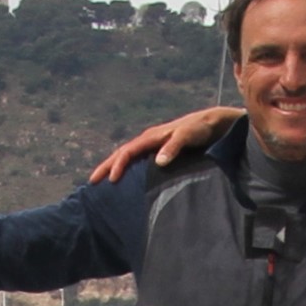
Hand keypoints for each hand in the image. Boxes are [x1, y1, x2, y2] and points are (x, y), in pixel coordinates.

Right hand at [87, 104, 242, 182]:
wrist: (213, 123)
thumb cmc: (201, 129)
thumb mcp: (189, 136)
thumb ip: (174, 147)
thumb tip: (159, 161)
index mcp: (152, 137)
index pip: (128, 152)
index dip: (117, 166)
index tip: (110, 181)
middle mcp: (149, 139)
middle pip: (122, 153)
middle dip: (106, 166)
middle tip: (92, 182)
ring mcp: (153, 144)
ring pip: (128, 155)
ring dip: (114, 166)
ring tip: (103, 181)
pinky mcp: (160, 150)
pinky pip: (137, 158)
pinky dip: (127, 167)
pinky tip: (126, 178)